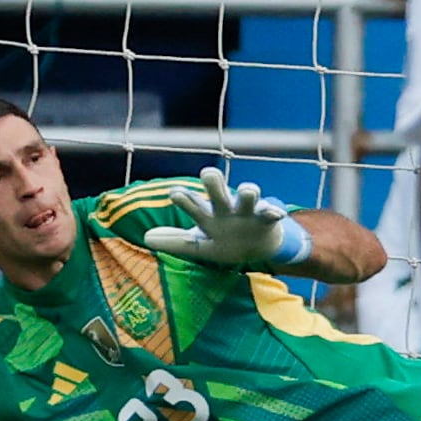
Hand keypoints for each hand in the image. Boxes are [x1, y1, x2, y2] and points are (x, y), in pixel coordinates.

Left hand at [141, 166, 309, 269]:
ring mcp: (247, 211)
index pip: (193, 204)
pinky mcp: (266, 218)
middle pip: (218, 192)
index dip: (184, 199)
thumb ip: (175, 241)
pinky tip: (275, 213)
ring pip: (247, 196)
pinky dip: (273, 211)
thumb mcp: (200, 245)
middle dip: (213, 182)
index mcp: (208, 215)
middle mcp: (226, 208)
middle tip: (207, 173)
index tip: (175, 194)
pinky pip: (271, 213)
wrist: (257, 248)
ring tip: (248, 190)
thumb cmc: (225, 241)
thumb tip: (145, 238)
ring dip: (247, 192)